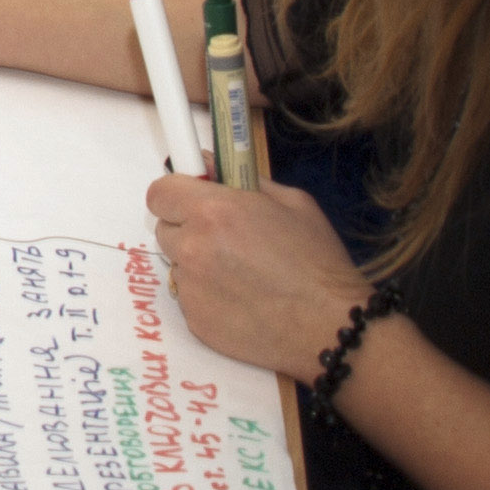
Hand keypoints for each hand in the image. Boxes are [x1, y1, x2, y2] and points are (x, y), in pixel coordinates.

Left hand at [145, 174, 367, 382]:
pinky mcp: (194, 319)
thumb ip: (244, 179)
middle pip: (166, 229)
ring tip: (242, 274)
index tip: (192, 200)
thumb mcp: (293, 203)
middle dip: (189, 229)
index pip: (159, 193)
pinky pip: (189, 297)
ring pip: (179, 264)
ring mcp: (190, 288)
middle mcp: (193, 248)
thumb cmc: (319, 262)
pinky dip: (208, 295)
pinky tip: (243, 299)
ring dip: (198, 264)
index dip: (175, 195)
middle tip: (226, 239)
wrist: (330, 325)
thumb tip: (207, 164)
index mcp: (213, 211)